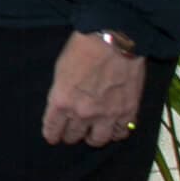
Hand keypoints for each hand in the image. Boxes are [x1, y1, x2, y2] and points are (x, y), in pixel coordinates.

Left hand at [41, 31, 145, 146]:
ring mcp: (107, 115)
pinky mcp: (127, 112)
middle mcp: (83, 113)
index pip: (53, 127)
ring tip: (92, 134)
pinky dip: (117, 133)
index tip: (52, 137)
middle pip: (74, 135)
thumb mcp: (60, 70)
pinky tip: (114, 129)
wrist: (113, 40)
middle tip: (71, 134)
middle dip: (70, 135)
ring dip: (93, 138)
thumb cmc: (82, 48)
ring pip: (98, 140)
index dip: (52, 134)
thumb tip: (62, 104)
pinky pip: (121, 133)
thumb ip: (61, 92)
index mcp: (62, 101)